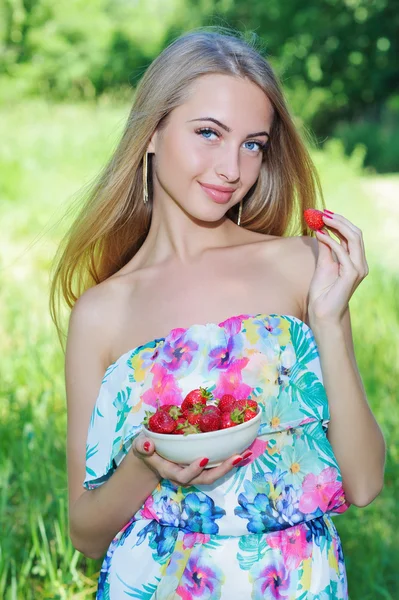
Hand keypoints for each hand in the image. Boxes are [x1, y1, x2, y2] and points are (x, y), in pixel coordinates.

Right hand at [131, 433, 251, 486]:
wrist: (150, 459)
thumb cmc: (146, 451)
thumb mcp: (140, 446)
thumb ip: (142, 446)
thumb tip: (147, 444)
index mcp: (170, 471)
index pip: (183, 475)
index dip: (194, 469)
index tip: (204, 458)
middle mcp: (185, 475)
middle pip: (206, 478)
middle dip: (223, 470)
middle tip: (238, 457)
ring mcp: (195, 472)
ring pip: (214, 474)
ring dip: (231, 465)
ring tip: (246, 454)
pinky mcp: (202, 466)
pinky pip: (217, 466)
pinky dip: (230, 460)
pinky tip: (244, 452)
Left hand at [309, 210, 368, 324]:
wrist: (322, 312)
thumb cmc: (322, 291)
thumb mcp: (324, 264)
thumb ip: (326, 248)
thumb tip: (321, 230)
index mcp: (356, 261)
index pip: (353, 235)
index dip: (340, 222)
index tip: (325, 213)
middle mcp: (360, 264)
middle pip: (356, 233)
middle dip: (339, 220)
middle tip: (323, 212)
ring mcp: (358, 269)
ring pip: (353, 239)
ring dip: (336, 226)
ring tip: (321, 219)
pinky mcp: (351, 274)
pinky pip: (341, 251)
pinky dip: (330, 240)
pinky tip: (319, 234)